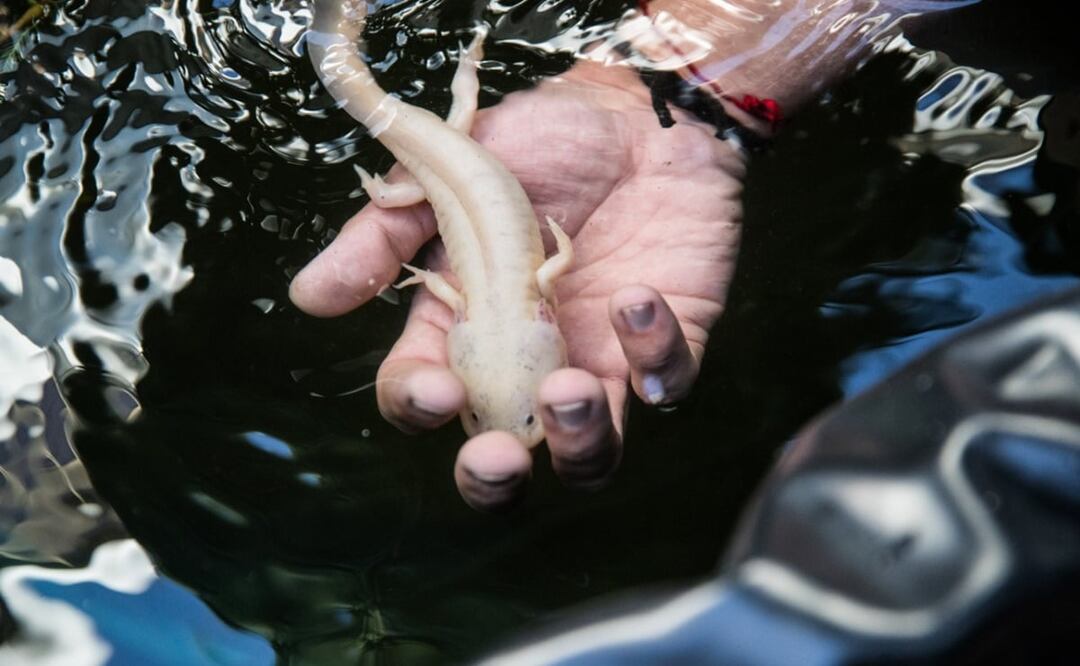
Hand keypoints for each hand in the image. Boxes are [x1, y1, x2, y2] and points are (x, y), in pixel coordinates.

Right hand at [289, 61, 744, 509]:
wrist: (638, 113)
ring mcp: (598, 361)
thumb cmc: (542, 142)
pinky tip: (635, 298)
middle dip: (494, 480)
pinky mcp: (663, 344)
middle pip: (505, 458)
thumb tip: (309, 297)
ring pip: (590, 455)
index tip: (440, 385)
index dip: (422, 404)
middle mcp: (528, 362)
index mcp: (465, 328)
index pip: (426, 398)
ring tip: (567, 391)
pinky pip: (667, 383)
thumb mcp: (451, 181)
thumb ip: (384, 238)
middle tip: (498, 459)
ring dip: (579, 442)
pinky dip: (654, 356)